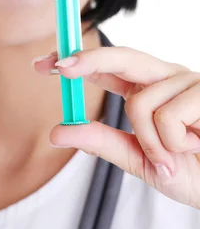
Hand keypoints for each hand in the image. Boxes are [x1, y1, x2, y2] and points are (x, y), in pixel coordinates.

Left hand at [33, 46, 199, 208]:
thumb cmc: (193, 172)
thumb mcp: (139, 160)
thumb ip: (101, 142)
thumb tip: (57, 131)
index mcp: (149, 90)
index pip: (108, 69)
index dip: (77, 61)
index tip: (44, 63)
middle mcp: (167, 79)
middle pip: (121, 57)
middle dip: (88, 60)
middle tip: (60, 66)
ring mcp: (188, 81)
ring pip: (139, 101)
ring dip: (150, 142)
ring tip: (174, 155)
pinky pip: (165, 116)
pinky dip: (170, 143)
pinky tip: (194, 146)